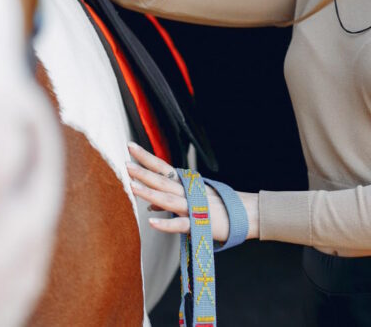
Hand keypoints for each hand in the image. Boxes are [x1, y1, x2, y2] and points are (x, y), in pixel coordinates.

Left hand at [126, 142, 258, 242]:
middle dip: (143, 172)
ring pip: (168, 199)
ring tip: (132, 186)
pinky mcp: (199, 224)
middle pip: (162, 180)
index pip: (162, 167)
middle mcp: (188, 192)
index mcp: (186, 183)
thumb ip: (170, 201)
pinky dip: (165, 223)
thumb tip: (150, 203)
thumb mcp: (193, 199)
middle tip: (125, 163)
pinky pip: (180, 224)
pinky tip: (151, 221)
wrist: (246, 214)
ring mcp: (194, 207)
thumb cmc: (218, 206)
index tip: (130, 146)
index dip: (146, 157)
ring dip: (149, 192)